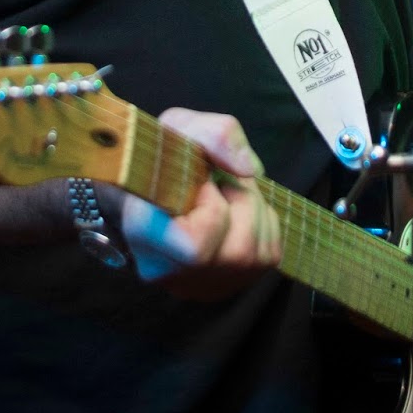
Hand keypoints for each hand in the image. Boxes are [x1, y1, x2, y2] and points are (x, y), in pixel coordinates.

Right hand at [121, 108, 280, 297]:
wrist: (156, 185)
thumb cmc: (163, 158)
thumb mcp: (179, 127)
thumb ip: (214, 135)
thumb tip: (250, 170)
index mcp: (144, 236)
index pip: (194, 245)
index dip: (212, 205)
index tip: (200, 180)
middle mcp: (171, 273)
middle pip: (237, 247)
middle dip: (241, 197)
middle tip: (218, 178)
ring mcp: (201, 285)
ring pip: (255, 251)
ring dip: (252, 206)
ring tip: (225, 190)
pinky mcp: (230, 285)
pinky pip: (268, 253)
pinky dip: (262, 221)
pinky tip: (235, 210)